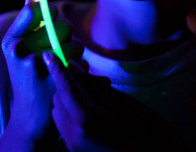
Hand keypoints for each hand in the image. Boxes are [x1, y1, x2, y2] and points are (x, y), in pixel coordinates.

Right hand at [0, 0, 82, 150]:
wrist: (31, 114)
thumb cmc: (25, 75)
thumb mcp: (17, 48)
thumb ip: (26, 21)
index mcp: (11, 42)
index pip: (35, 10)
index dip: (49, 10)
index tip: (52, 15)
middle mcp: (23, 53)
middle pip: (61, 25)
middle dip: (67, 30)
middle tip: (62, 38)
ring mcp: (41, 67)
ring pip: (75, 43)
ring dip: (76, 49)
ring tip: (67, 58)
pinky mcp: (59, 80)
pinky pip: (81, 61)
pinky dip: (79, 66)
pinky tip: (71, 73)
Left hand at [43, 51, 188, 151]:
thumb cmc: (146, 130)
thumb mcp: (121, 101)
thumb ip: (93, 85)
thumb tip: (74, 67)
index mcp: (84, 120)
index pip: (65, 86)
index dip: (56, 67)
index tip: (49, 52)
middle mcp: (72, 135)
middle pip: (58, 100)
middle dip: (67, 83)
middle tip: (89, 75)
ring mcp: (73, 147)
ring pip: (60, 113)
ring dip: (69, 98)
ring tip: (94, 92)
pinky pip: (65, 126)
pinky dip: (72, 111)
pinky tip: (92, 107)